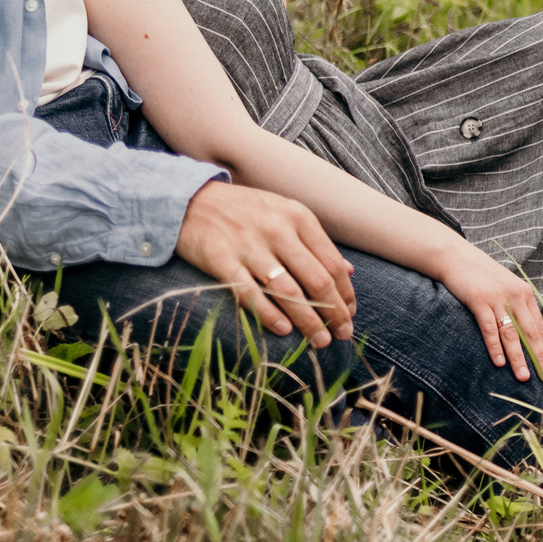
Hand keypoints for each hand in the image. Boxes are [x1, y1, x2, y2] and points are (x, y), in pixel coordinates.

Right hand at [175, 181, 354, 347]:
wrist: (192, 201)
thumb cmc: (245, 210)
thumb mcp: (286, 213)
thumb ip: (315, 242)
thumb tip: (349, 271)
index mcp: (299, 217)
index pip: (332, 262)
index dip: (345, 292)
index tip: (350, 314)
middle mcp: (278, 230)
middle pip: (316, 279)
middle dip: (334, 312)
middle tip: (342, 334)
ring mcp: (250, 246)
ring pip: (288, 291)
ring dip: (308, 320)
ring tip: (320, 341)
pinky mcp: (222, 260)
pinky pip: (250, 293)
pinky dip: (269, 314)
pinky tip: (283, 330)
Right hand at [440, 241, 542, 380]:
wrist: (459, 258)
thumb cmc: (483, 277)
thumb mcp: (507, 289)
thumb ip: (517, 308)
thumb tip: (527, 337)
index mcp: (525, 294)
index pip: (539, 326)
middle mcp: (515, 296)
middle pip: (530, 332)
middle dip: (538, 356)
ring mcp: (498, 298)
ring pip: (511, 333)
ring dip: (517, 357)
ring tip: (522, 376)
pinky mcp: (480, 300)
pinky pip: (489, 328)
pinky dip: (494, 346)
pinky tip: (499, 362)